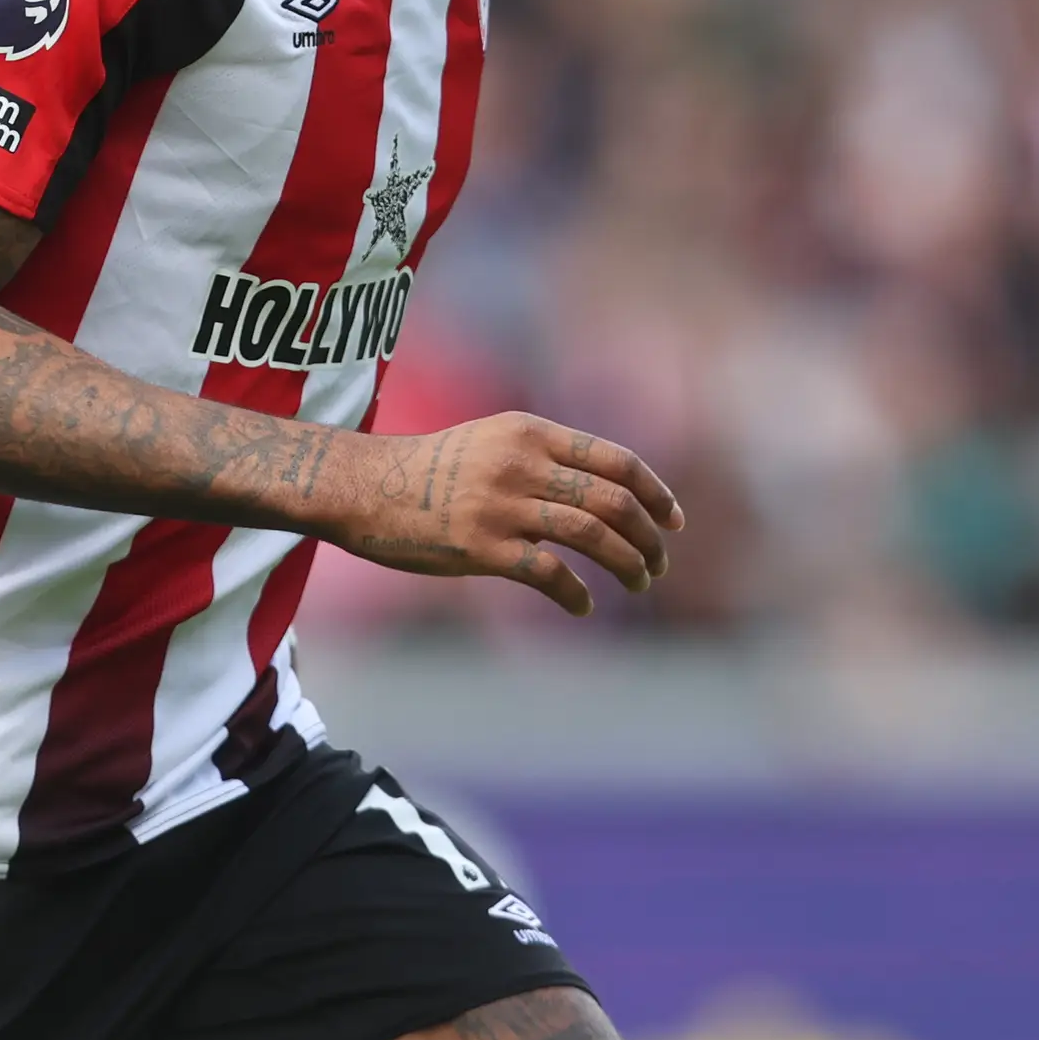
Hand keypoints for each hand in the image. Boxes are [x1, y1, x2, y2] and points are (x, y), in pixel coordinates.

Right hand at [321, 412, 686, 615]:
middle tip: (660, 564)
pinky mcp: (482, 546)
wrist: (364, 488)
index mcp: (531, 432)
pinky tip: (584, 606)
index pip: (616, 461)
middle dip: (649, 538)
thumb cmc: (431, 470)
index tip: (673, 521)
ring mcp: (502, 504)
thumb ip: (545, 458)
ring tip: (639, 584)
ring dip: (628, 565)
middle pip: (613, 502)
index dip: (655, 493)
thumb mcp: (493, 441)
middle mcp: (522, 463)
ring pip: (593, 536)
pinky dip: (577, 595)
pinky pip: (549, 574)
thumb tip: (604, 492)